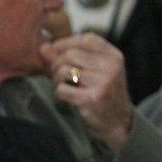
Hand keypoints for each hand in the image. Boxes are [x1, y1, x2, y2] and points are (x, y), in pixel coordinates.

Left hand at [41, 34, 133, 148]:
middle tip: (60, 77)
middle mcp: (110, 66)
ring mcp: (103, 82)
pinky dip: (59, 95)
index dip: (65, 43)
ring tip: (66, 88)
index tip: (56, 53)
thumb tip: (43, 47)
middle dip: (57, 65)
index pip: (86, 38)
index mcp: (113, 56)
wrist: (117, 122)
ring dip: (57, 81)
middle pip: (69, 54)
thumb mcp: (92, 70)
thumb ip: (68, 56)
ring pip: (63, 71)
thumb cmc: (101, 93)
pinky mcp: (92, 98)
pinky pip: (62, 89)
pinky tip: (69, 99)